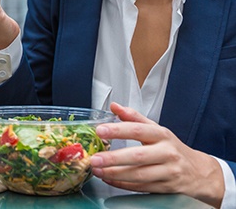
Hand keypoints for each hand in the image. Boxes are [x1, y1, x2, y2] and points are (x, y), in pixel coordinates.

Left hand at [91, 102, 224, 207]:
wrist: (199, 172)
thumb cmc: (172, 148)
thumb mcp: (156, 129)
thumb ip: (134, 118)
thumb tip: (114, 106)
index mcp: (162, 135)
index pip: (138, 130)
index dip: (118, 130)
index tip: (100, 130)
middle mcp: (166, 153)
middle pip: (138, 156)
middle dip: (114, 158)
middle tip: (95, 158)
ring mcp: (168, 172)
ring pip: (139, 175)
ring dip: (115, 174)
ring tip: (98, 170)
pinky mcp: (167, 188)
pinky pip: (142, 187)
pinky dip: (123, 184)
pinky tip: (109, 179)